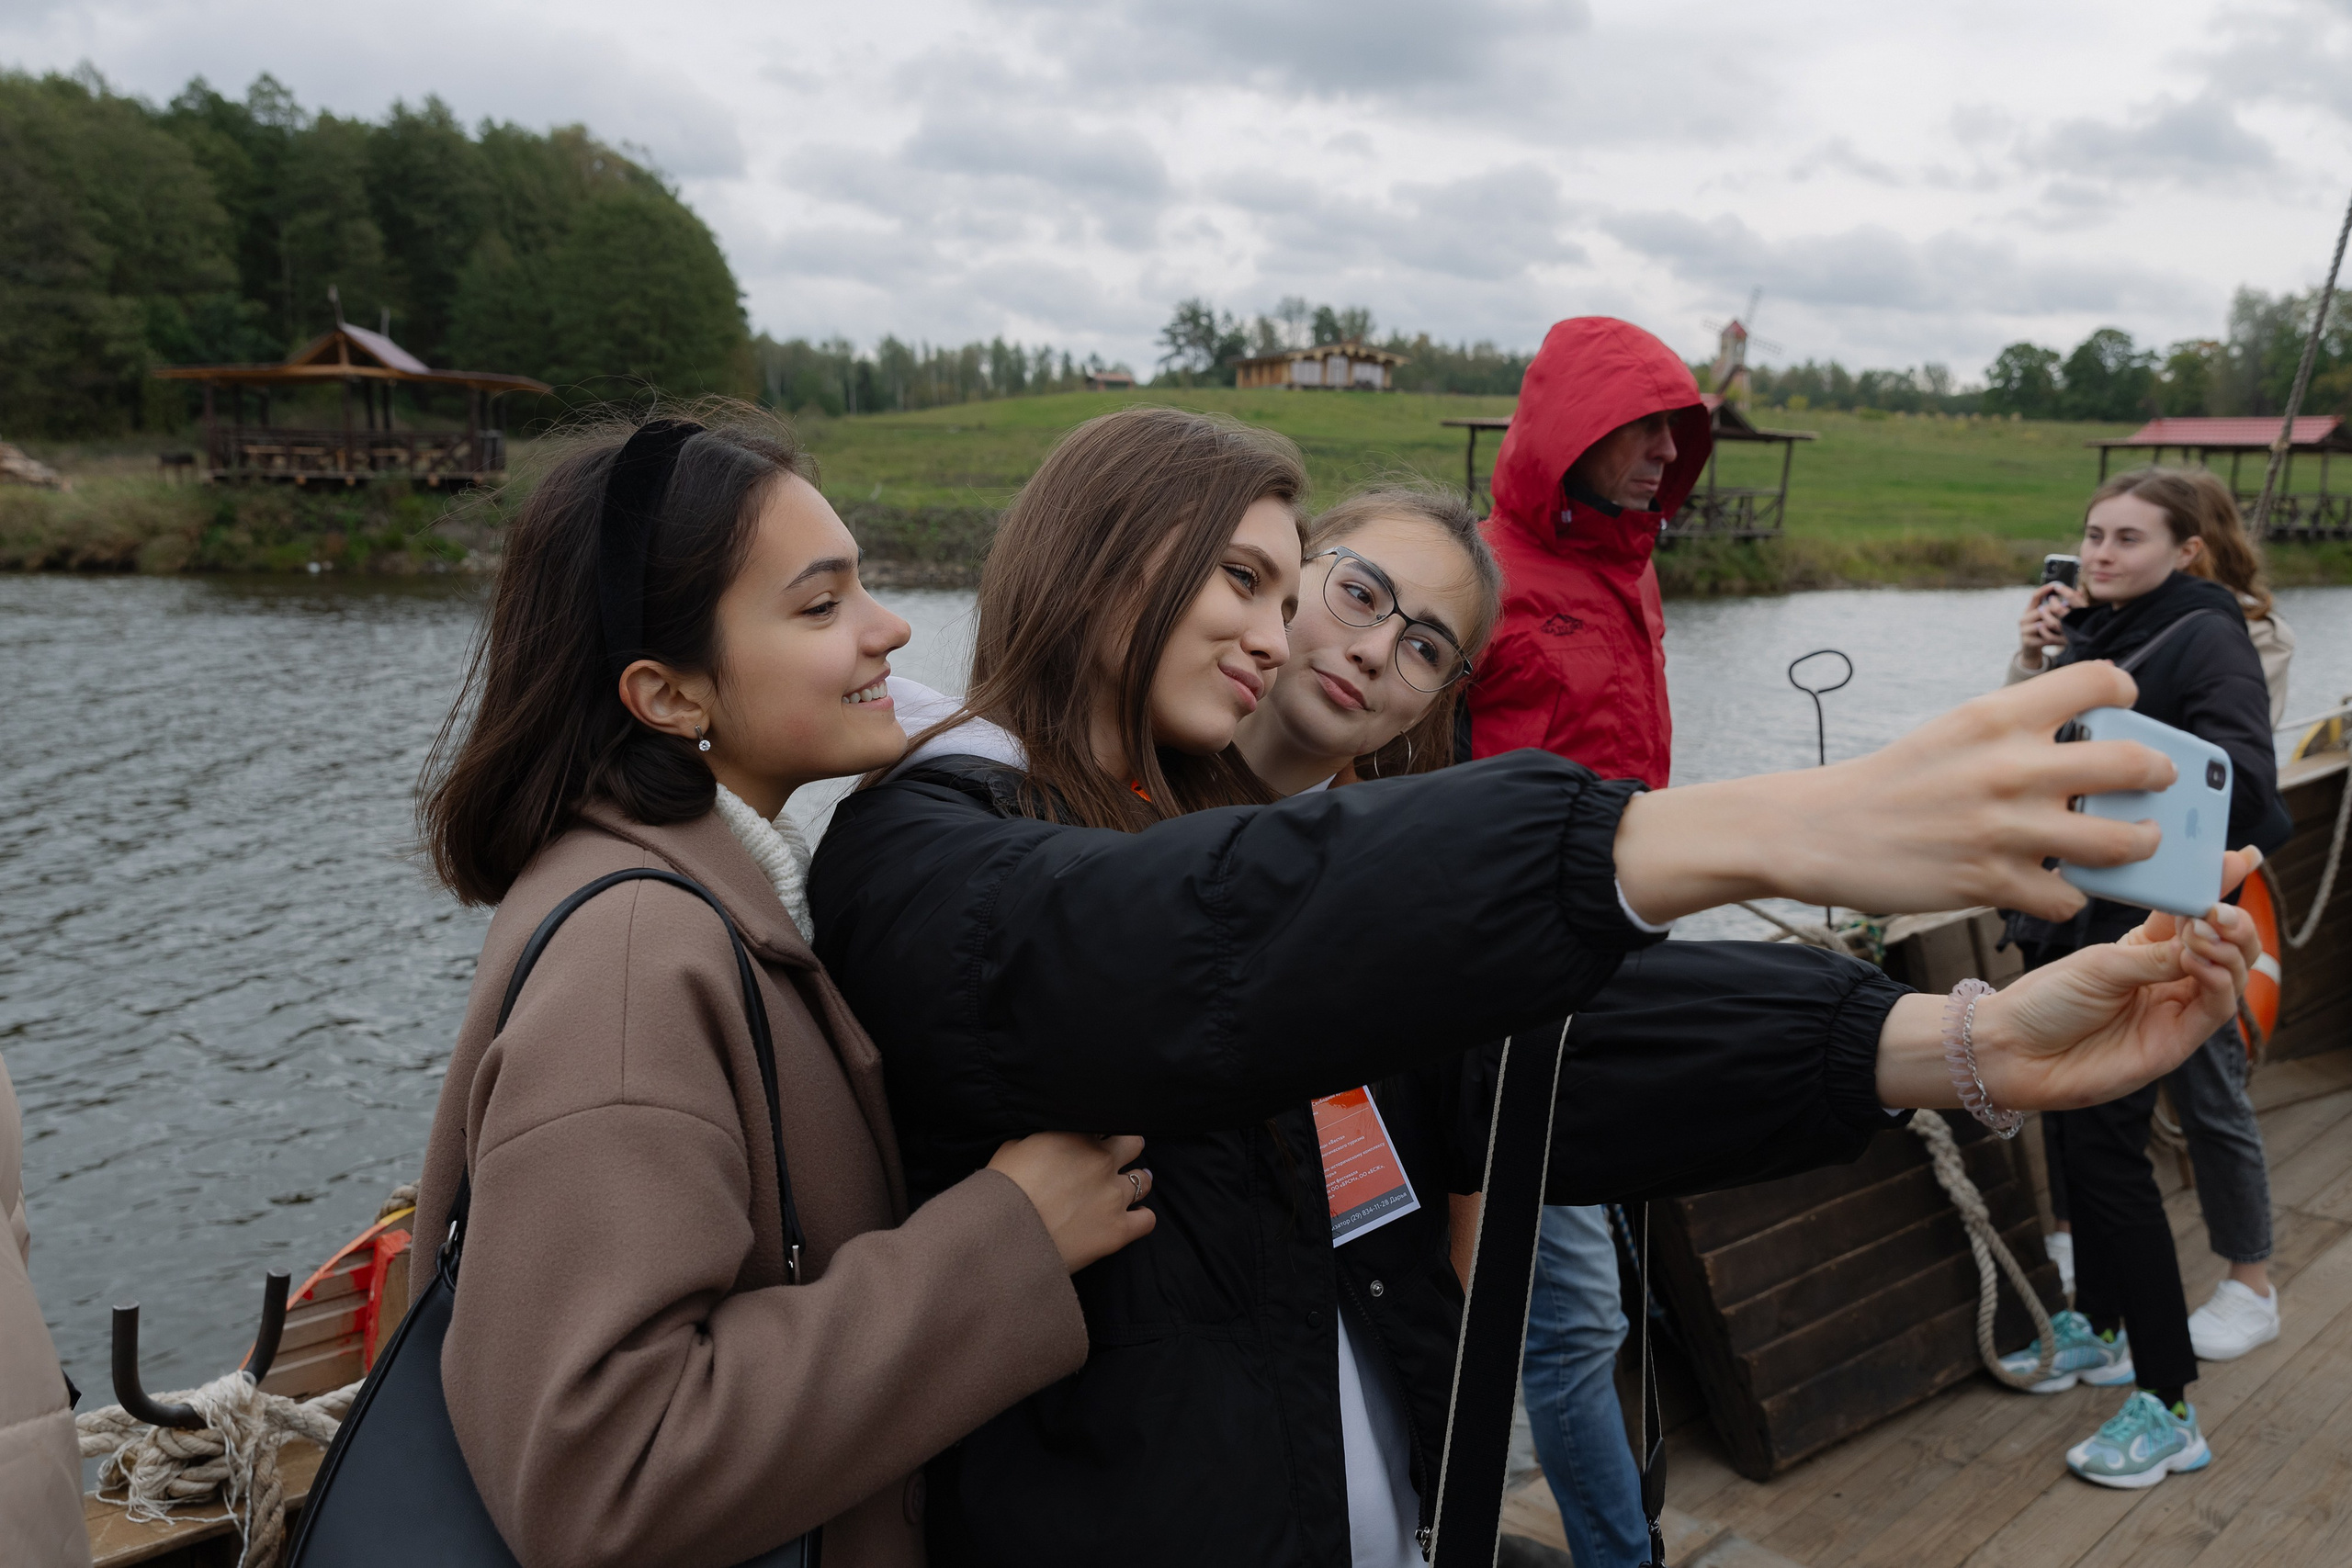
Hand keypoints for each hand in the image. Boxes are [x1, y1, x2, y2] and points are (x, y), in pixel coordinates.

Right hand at [988, 1132, 1154, 1272]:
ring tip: (1132, 1186)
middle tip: (1120, 1156)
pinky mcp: (1119, 1230)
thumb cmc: (1001, 1192)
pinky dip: (1142, 1218)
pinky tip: (1133, 1218)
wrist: (1004, 1236)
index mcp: (1076, 1136)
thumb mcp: (1012, 1149)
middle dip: (1127, 1148)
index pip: (1103, 1123)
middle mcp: (1102, 1161)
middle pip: (1134, 1143)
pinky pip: (1147, 1220)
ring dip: (1138, 1182)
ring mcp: (1114, 1196)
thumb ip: (1037, 1141)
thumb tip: (1043, 1144)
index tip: (1092, 1140)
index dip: (1098, 1132)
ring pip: (1145, 1180)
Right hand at [1617, 661, 2178, 922]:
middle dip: (2160, 776)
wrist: (1821, 830)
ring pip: (2121, 841)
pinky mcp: (1990, 882)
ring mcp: (2005, 828)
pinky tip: (2053, 886)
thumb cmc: (1895, 781)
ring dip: (2137, 845)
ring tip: (2130, 844)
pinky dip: (2069, 895)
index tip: (2122, 711)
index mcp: (1999, 715)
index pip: (2101, 679)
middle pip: (2137, 763)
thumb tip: (2094, 745)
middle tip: (2153, 784)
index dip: (2124, 693)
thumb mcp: (1956, 733)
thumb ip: (2019, 732)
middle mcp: (2011, 765)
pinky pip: (2068, 896)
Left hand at [1873, 847, 2262, 1110]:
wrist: (2014, 1050)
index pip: (2193, 912)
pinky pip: (2216, 1010)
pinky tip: (2201, 961)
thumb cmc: (2047, 1002)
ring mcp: (2176, 1010)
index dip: (2218, 885)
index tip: (2243, 855)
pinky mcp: (2177, 1042)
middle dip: (2234, 922)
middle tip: (2220, 907)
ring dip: (2228, 949)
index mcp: (2147, 947)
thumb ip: (2156, 952)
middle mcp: (2169, 977)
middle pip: (2227, 946)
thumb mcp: (2101, 965)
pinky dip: (2219, 982)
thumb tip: (2205, 930)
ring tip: (2206, 930)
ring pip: (2232, 976)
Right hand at [2018, 583, 2080, 662]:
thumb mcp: (2047, 619)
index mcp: (2028, 610)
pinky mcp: (2027, 641)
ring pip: (2045, 624)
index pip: (2035, 596)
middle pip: (2043, 610)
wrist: (2030, 651)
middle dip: (2058, 610)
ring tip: (2071, 626)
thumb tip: (2079, 593)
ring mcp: (2024, 630)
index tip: (2057, 584)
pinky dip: (2057, 638)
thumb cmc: (2043, 632)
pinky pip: (2045, 637)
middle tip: (2071, 611)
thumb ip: (2058, 607)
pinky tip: (2066, 639)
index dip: (2046, 589)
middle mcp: (2024, 618)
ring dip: (2059, 625)